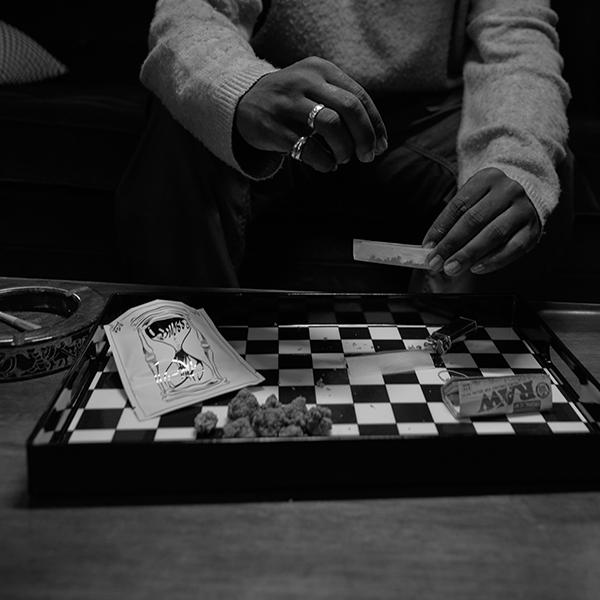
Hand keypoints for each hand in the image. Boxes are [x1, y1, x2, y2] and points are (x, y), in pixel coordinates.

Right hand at [234, 56, 387, 172]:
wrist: (243, 101)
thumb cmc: (291, 101)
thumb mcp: (315, 87)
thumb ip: (343, 104)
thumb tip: (377, 140)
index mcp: (321, 69)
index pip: (359, 96)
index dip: (375, 124)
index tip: (380, 145)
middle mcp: (305, 81)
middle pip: (349, 108)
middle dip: (365, 136)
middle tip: (367, 156)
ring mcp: (287, 104)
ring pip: (331, 125)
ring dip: (344, 148)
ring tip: (343, 158)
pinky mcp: (274, 127)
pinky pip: (308, 148)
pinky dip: (324, 161)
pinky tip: (326, 164)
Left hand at [422, 168, 540, 275]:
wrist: (528, 191)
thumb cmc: (490, 199)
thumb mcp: (472, 198)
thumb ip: (454, 219)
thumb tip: (433, 246)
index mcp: (487, 178)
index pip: (458, 206)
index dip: (440, 228)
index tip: (427, 246)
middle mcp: (508, 191)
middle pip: (474, 220)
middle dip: (451, 244)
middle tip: (436, 262)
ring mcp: (523, 209)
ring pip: (493, 234)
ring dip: (469, 254)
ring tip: (451, 268)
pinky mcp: (533, 229)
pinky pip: (513, 248)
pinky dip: (493, 260)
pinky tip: (476, 268)